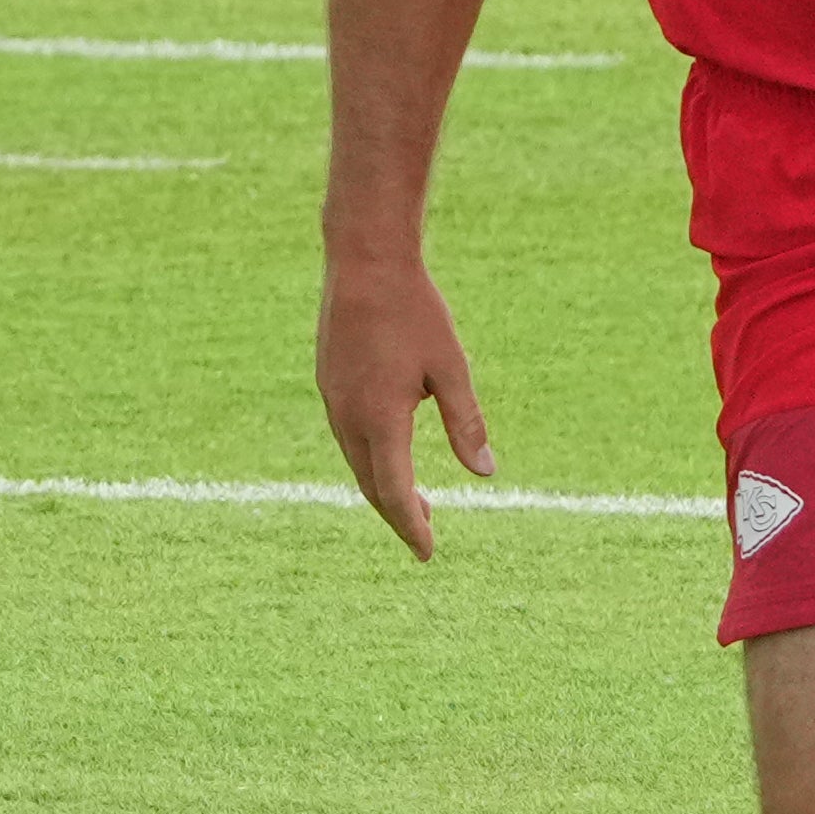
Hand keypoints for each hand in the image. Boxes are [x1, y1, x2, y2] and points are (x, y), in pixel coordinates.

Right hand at [315, 251, 495, 559]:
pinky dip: (368, 458)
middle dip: (398, 513)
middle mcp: (348, 417)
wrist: (365, 261)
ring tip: (413, 499)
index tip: (428, 552)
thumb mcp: (451, 368)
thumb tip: (486, 474)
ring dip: (382, 486)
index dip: (412, 526)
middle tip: (425, 532)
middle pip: (371, 485)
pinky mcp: (328, 382)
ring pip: (356, 461)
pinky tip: (388, 451)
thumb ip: (465, 424)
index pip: (395, 493)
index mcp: (381, 420)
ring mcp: (333, 400)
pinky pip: (347, 436)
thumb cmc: (415, 312)